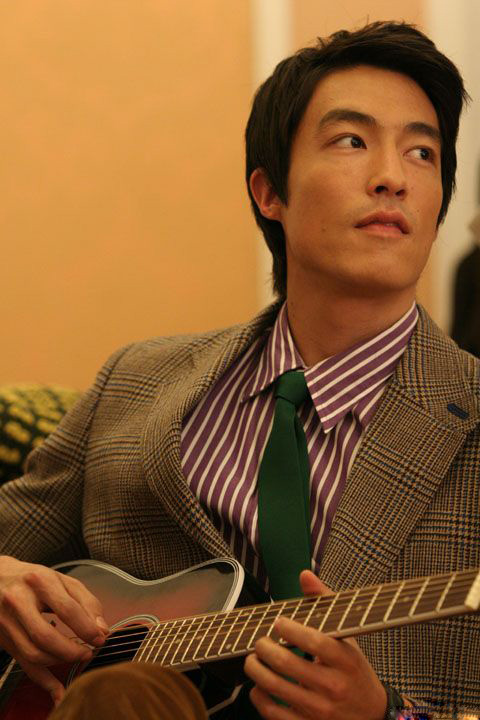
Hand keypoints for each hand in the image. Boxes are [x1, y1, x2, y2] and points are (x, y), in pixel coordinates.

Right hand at [0, 556, 107, 705]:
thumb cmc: (34, 579)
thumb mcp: (63, 580)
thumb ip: (86, 602)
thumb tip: (101, 628)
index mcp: (39, 582)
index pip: (67, 609)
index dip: (87, 628)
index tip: (100, 638)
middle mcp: (19, 602)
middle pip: (45, 636)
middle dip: (71, 650)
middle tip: (88, 652)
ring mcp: (7, 622)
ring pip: (33, 653)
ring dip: (59, 662)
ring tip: (76, 656)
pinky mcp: (3, 639)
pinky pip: (24, 664)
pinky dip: (42, 681)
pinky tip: (58, 690)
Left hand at [244, 570, 386, 718]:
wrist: (372, 715)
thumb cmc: (354, 671)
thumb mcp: (348, 637)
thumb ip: (325, 603)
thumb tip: (305, 575)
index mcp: (345, 661)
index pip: (315, 642)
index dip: (291, 629)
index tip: (278, 622)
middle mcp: (334, 687)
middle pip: (288, 664)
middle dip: (264, 648)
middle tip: (259, 641)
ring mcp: (320, 710)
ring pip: (276, 688)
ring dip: (256, 670)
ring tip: (252, 659)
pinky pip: (273, 714)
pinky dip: (259, 697)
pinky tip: (258, 686)